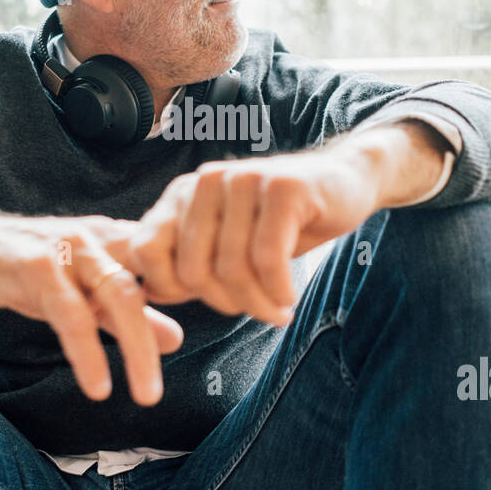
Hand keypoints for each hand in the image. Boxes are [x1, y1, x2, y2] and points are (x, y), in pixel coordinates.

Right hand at [0, 213, 181, 405]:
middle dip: (159, 341)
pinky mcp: (38, 265)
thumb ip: (126, 314)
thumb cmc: (26, 267)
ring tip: (146, 395)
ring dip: (136, 350)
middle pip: (146, 287)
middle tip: (163, 390)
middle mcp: (99, 238)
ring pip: (118, 297)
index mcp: (116, 239)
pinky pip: (72, 313)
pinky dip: (88, 351)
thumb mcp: (83, 292)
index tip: (205, 333)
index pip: (169, 263)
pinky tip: (97, 384)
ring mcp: (71, 248)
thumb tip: (177, 338)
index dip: (195, 294)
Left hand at [122, 149, 384, 325]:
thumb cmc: (282, 224)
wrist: (346, 184)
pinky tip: (289, 297)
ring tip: (278, 310)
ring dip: (259, 304)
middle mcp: (205, 181)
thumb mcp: (227, 246)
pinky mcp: (281, 187)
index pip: (145, 251)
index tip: (211, 300)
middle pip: (192, 270)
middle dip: (226, 304)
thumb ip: (184, 265)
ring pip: (233, 269)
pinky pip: (268, 258)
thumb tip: (147, 293)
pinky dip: (278, 290)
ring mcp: (242, 179)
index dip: (171, 289)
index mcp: (182, 194)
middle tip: (257, 311)